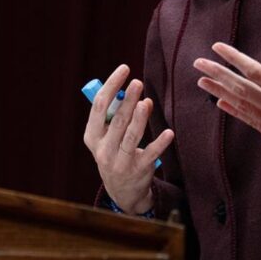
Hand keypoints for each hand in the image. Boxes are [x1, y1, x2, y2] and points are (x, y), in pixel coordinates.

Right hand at [83, 64, 174, 213]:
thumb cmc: (114, 151)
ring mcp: (120, 162)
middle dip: (127, 100)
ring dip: (139, 118)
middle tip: (138, 82)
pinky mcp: (138, 170)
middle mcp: (103, 150)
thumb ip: (117, 115)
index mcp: (92, 136)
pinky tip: (169, 133)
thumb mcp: (107, 136)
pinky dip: (160, 143)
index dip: (111, 85)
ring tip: (146, 101)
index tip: (124, 69)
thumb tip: (136, 94)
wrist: (121, 190)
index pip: (99, 105)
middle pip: (116, 120)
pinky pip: (150, 154)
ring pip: (131, 136)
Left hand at [193, 21, 260, 182]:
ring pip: (241, 105)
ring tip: (201, 82)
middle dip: (218, 74)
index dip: (234, 59)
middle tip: (198, 63)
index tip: (217, 48)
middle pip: (241, 89)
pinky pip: (250, 121)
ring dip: (220, 92)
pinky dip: (234, 111)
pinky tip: (220, 103)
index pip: (256, 72)